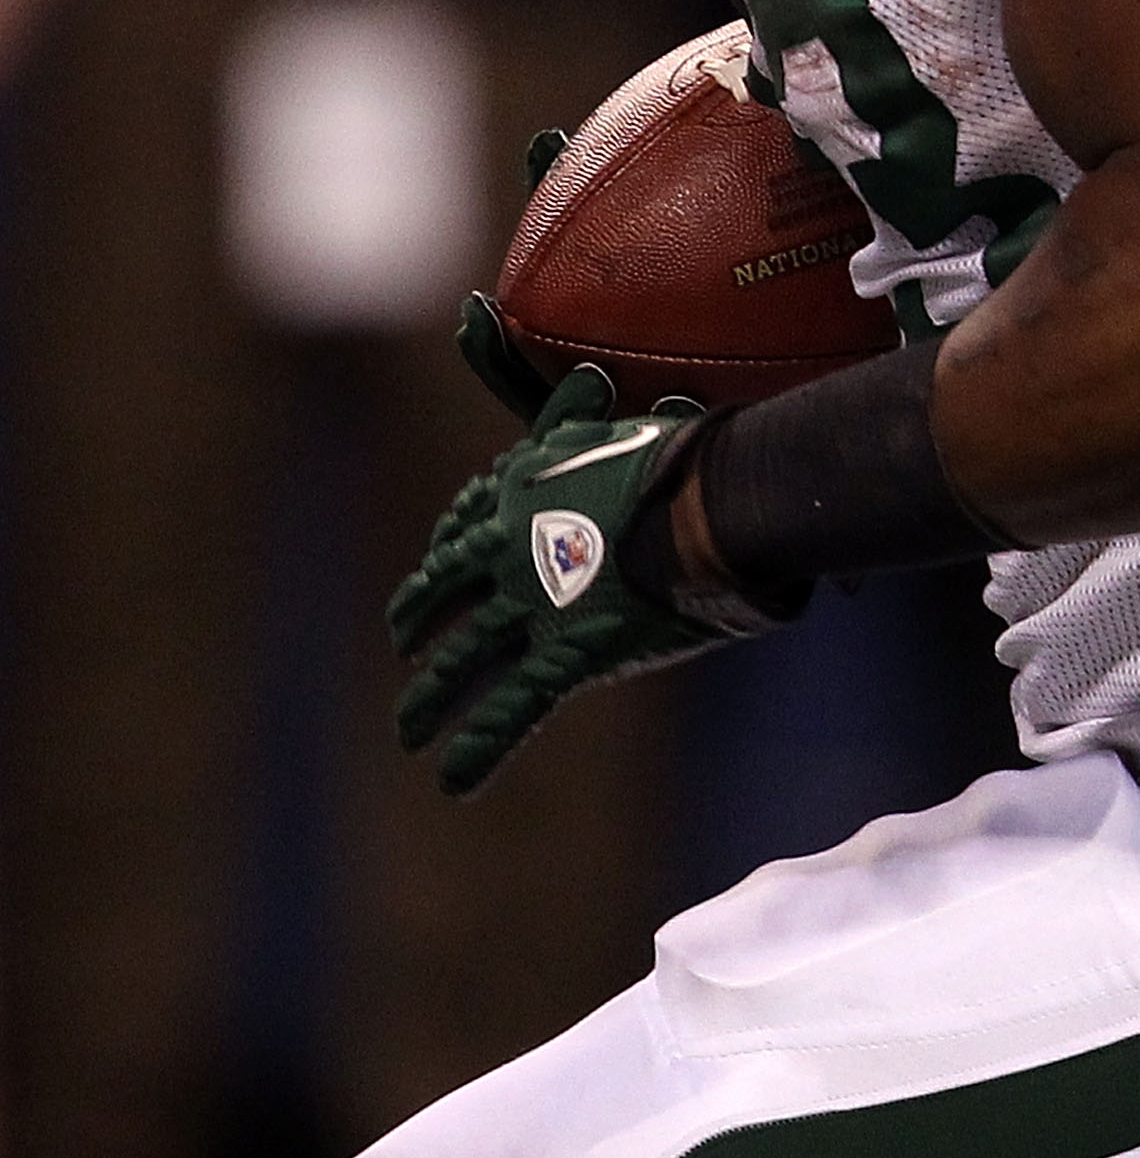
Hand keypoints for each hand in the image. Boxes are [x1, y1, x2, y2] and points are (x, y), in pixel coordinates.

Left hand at [389, 366, 795, 794]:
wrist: (716, 498)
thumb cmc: (688, 458)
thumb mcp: (619, 422)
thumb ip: (587, 420)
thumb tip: (587, 380)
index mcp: (523, 486)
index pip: (465, 522)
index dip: (447, 550)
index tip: (438, 564)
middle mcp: (512, 543)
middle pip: (446, 588)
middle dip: (418, 618)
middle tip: (404, 644)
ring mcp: (534, 601)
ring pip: (464, 656)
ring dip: (430, 697)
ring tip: (407, 730)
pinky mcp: (568, 651)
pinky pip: (514, 707)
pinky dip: (480, 746)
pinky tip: (449, 778)